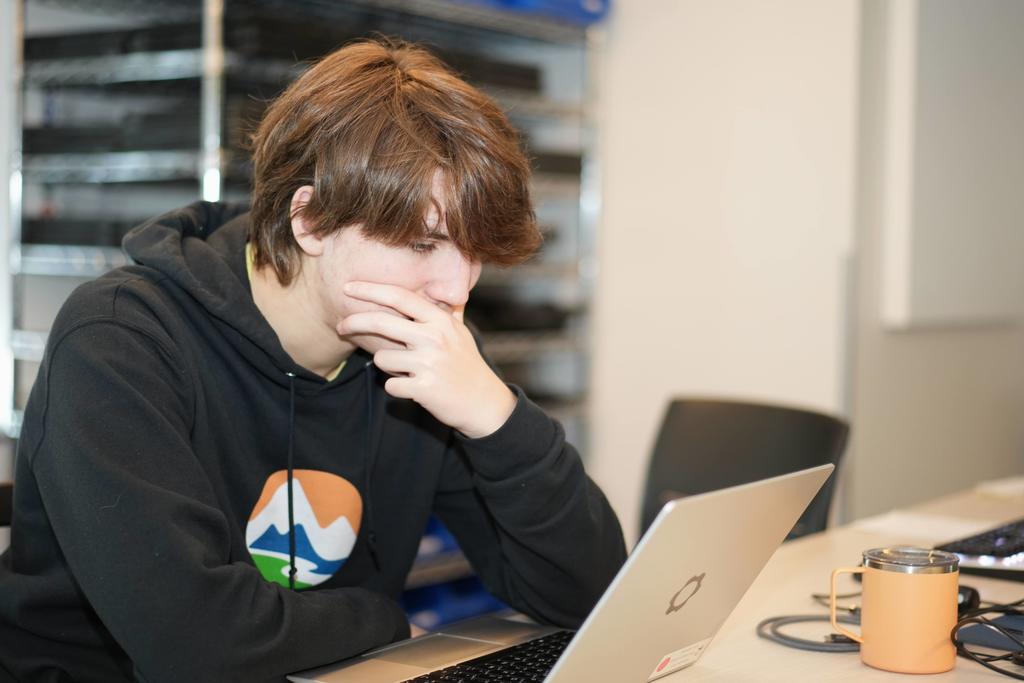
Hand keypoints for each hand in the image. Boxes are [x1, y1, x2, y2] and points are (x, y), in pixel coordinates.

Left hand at [337, 282, 515, 438]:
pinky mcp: (423, 388)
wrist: (484, 403)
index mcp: (440, 320)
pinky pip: (390, 385)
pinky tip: (414, 387)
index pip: (400, 296)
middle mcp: (434, 337)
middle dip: (354, 322)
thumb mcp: (460, 332)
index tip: (349, 287)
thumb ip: (447, 309)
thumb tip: (442, 286)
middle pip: (380, 322)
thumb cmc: (467, 364)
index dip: (371, 289)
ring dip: (388, 366)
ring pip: (382, 357)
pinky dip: (397, 388)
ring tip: (409, 370)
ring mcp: (429, 363)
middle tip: (341, 326)